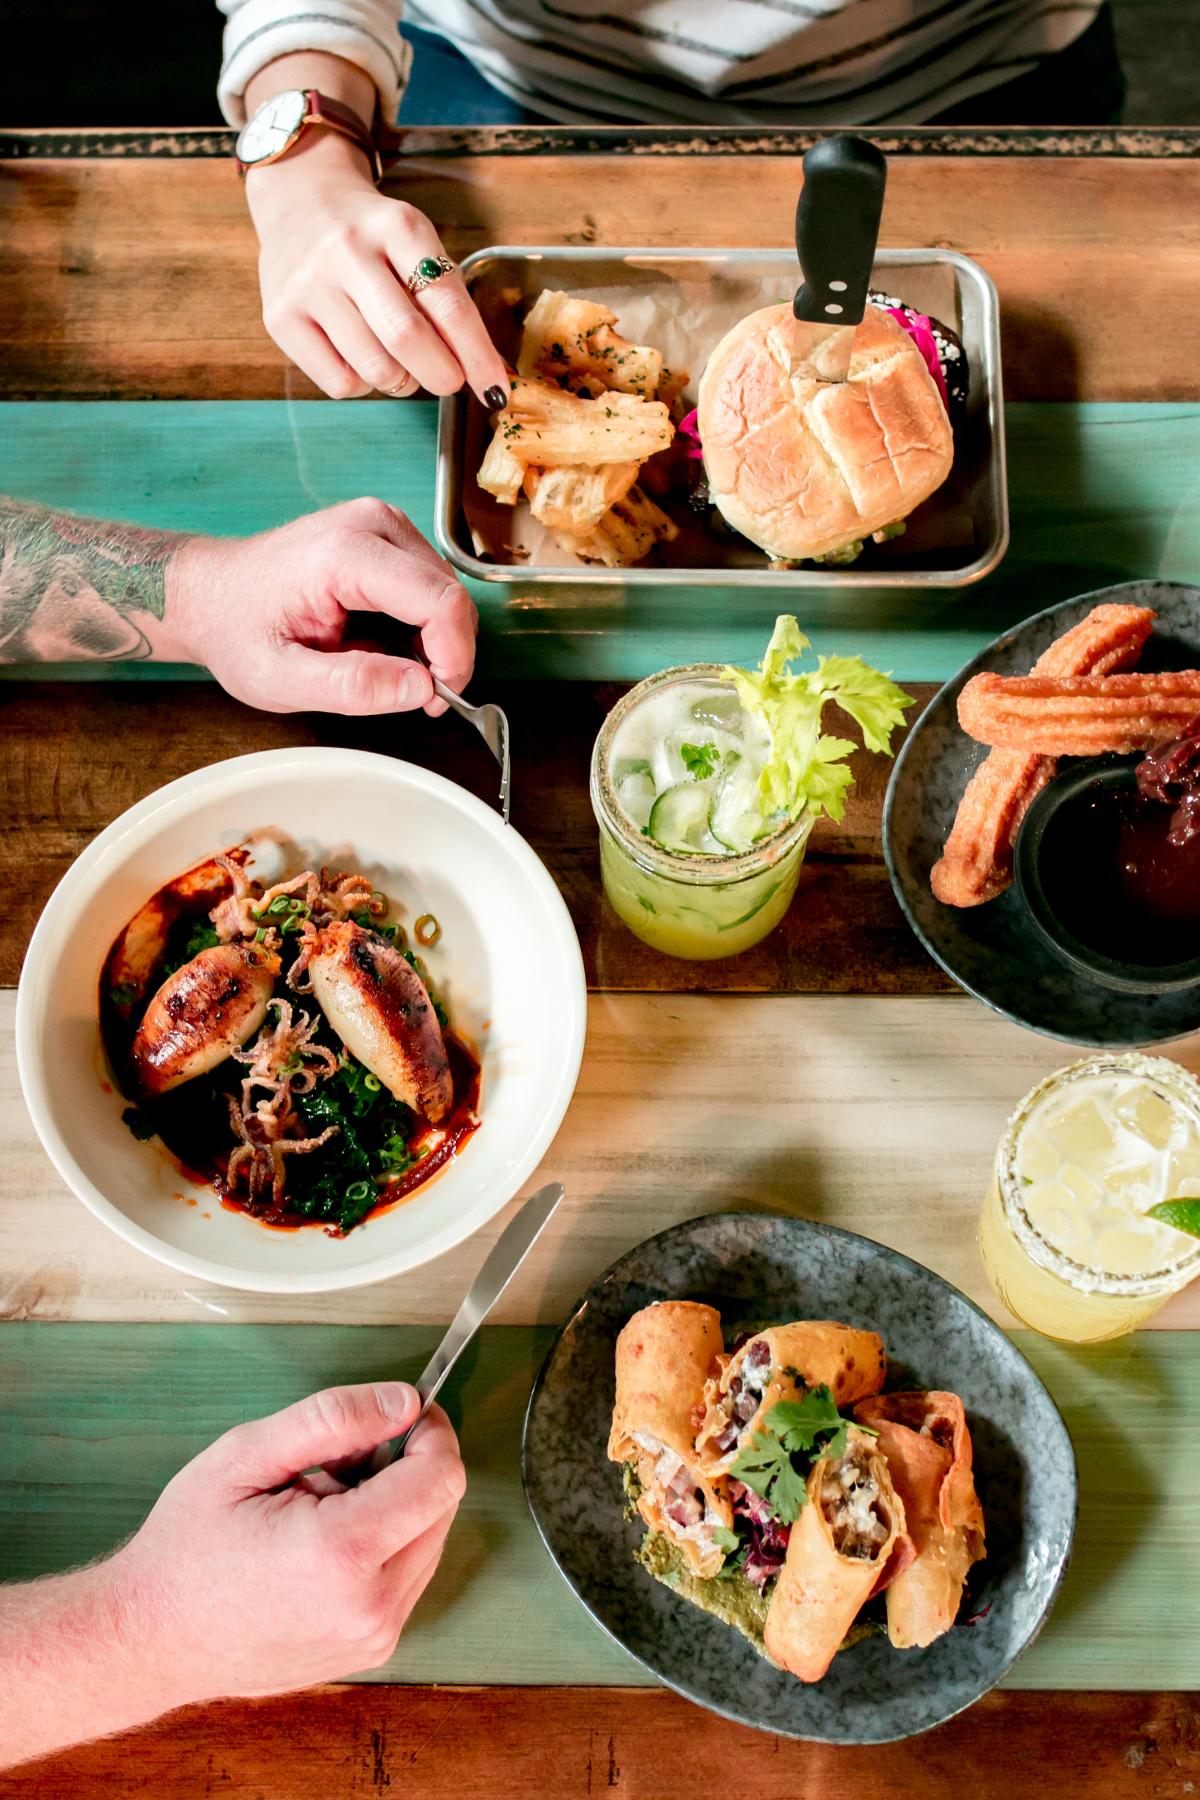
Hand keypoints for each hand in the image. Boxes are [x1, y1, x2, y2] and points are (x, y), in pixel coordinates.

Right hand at [109, 1381, 464, 1707]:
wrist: (151, 1638)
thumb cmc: (187, 1545)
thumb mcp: (246, 1454)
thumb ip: (333, 1419)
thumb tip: (404, 1402)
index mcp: (341, 1553)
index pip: (441, 1478)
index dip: (432, 1431)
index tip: (404, 1410)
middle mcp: (371, 1605)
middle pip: (442, 1506)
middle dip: (408, 1465)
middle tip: (339, 1458)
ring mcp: (375, 1636)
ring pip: (431, 1539)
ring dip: (397, 1505)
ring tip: (322, 1501)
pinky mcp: (372, 1648)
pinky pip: (409, 1574)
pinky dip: (386, 1543)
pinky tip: (327, 1540)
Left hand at [163, 498, 476, 714]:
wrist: (208, 593)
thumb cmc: (237, 629)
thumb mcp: (282, 679)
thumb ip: (353, 687)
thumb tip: (421, 688)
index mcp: (344, 554)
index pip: (440, 601)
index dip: (454, 658)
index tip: (438, 699)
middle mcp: (371, 524)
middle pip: (450, 596)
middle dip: (445, 654)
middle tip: (414, 696)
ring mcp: (381, 524)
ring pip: (446, 593)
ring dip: (434, 641)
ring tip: (387, 669)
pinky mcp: (385, 535)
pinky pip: (430, 586)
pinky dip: (422, 625)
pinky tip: (385, 645)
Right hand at [247, 131, 507, 404]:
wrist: (300, 200)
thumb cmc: (372, 235)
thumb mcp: (414, 243)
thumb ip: (445, 298)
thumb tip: (484, 370)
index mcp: (397, 227)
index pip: (446, 302)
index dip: (477, 354)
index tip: (495, 388)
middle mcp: (347, 251)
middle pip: (407, 338)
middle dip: (441, 375)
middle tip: (448, 381)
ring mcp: (308, 285)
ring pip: (374, 368)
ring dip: (402, 381)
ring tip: (400, 362)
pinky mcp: (281, 317)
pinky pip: (339, 383)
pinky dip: (363, 384)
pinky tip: (361, 358)